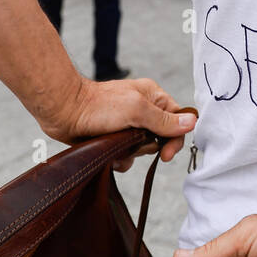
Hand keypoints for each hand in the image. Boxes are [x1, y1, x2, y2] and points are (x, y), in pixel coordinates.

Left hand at [45, 77, 194, 166]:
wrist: (64, 112)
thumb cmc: (99, 106)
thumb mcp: (137, 110)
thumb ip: (164, 120)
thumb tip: (192, 122)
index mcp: (153, 97)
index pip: (177, 120)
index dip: (175, 138)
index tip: (165, 155)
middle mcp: (143, 110)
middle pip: (161, 137)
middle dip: (147, 146)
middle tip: (133, 144)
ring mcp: (128, 125)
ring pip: (143, 149)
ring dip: (131, 154)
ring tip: (116, 148)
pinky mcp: (114, 138)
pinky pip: (127, 155)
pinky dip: (120, 159)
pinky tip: (109, 155)